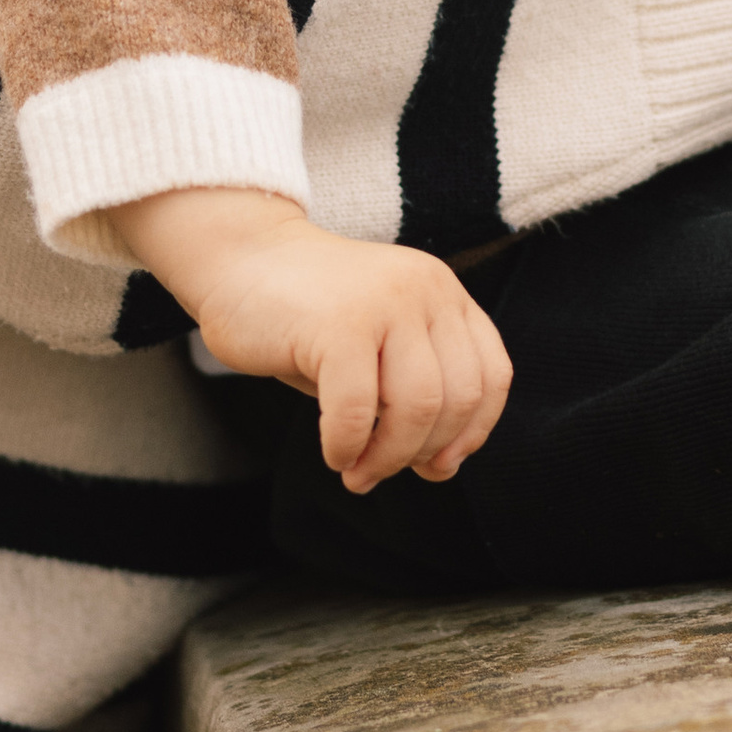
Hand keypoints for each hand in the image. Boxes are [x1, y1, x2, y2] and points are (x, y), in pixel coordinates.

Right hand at [114, 186, 511, 490]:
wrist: (240, 259)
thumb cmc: (309, 317)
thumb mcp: (379, 350)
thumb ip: (415, 394)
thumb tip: (441, 466)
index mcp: (442, 292)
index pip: (491, 375)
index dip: (472, 433)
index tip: (437, 464)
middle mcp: (425, 289)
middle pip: (457, 398)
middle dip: (422, 453)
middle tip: (379, 472)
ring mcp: (384, 301)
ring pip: (417, 407)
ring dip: (387, 457)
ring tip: (356, 469)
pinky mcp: (339, 322)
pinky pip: (358, 410)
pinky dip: (347, 446)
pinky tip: (332, 451)